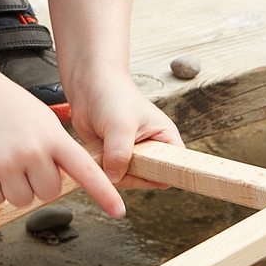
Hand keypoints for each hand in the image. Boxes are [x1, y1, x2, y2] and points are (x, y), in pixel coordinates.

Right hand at [0, 76, 127, 218]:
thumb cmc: (13, 110)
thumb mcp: (47, 122)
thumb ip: (60, 151)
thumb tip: (71, 181)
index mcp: (54, 138)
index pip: (85, 171)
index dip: (104, 193)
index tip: (119, 211)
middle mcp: (32, 151)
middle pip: (49, 194)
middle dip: (39, 182)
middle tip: (25, 158)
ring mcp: (5, 163)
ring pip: (22, 200)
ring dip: (15, 187)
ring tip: (6, 158)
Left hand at [67, 73, 183, 190]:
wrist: (90, 85)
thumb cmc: (114, 96)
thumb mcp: (120, 126)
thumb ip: (121, 154)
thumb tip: (114, 178)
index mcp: (165, 138)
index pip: (174, 168)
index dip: (163, 174)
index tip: (143, 171)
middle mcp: (151, 149)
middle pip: (148, 178)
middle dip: (130, 175)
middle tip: (116, 158)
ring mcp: (132, 155)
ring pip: (127, 180)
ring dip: (112, 172)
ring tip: (104, 149)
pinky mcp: (114, 158)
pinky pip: (111, 176)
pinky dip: (102, 170)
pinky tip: (97, 152)